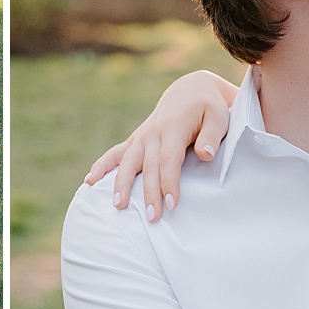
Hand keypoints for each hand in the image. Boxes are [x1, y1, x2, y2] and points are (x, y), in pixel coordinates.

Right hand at [80, 70, 238, 219]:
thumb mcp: (219, 116)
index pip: (169, 160)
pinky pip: (115, 153)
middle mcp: (153, 133)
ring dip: (121, 183)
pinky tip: (89, 181)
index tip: (172, 204)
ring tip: (117, 205)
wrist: (189, 91)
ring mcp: (141, 137)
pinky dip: (102, 166)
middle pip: (148, 166)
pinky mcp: (135, 140)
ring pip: (127, 161)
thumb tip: (204, 154)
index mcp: (173, 127)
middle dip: (148, 193)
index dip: (169, 182)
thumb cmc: (209, 107)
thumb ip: (212, 135)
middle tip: (152, 217)